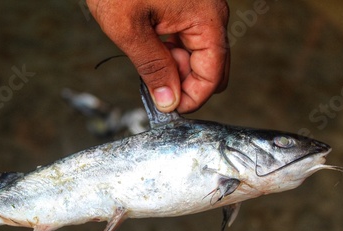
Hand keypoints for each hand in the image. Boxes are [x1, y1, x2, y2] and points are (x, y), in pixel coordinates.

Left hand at [87, 0, 229, 112]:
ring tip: (145, 60)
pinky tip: (148, 50)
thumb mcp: (129, 29)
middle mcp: (210, 15)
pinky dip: (170, 54)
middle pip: (210, 68)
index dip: (192, 99)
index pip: (212, 76)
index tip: (167, 109)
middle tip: (153, 85)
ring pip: (197, 57)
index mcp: (205, 19)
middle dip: (185, 84)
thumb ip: (153, 68)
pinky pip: (186, 42)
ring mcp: (199, 11)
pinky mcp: (185, 9)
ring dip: (174, 69)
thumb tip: (169, 102)